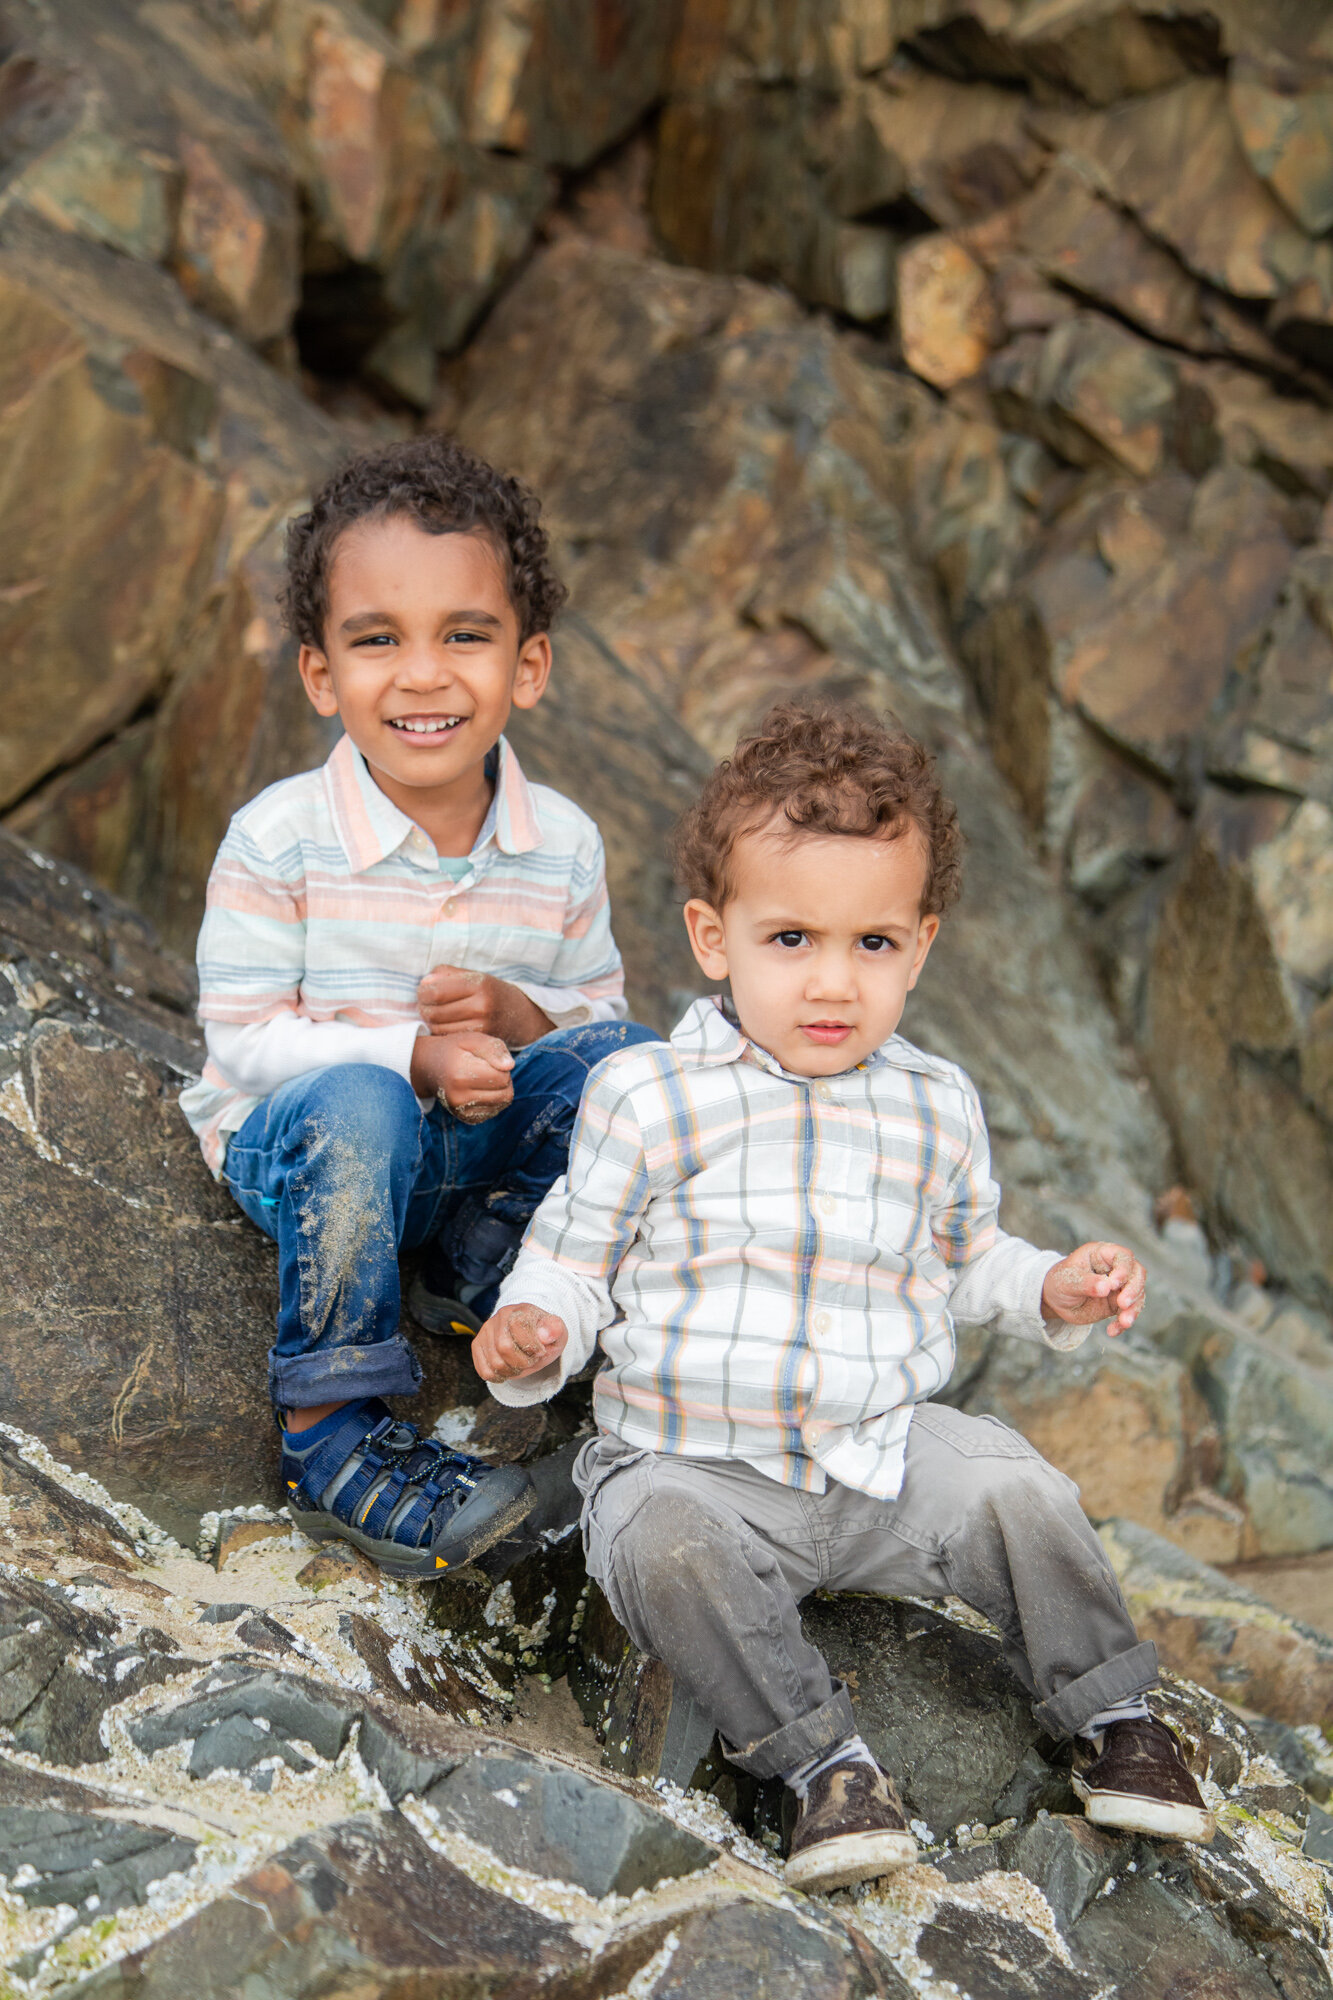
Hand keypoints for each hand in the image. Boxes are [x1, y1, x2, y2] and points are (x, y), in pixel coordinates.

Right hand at [410, 1029, 513, 1119]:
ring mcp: (461, 1111)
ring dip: (500, 1089)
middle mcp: (459, 1097)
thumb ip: (493, 1048)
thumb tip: (510, 1066)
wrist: (430, 1067)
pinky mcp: (466, 1118)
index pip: (502, 1077)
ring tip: (485, 1078)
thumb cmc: (454, 1050)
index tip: (488, 1060)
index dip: (501, 1066)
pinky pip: (494, 1111)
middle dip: (503, 1079)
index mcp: (460, 1075)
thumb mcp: (472, 1040)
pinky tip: (481, 1089)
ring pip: (502, 1103)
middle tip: (488, 1068)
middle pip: (505, 1093)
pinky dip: (494, 1099)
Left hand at [417, 965, 552, 1046]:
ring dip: (429, 1021)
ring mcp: (482, 1026)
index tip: (422, 991)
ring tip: (433, 1014)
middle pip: (434, 1012)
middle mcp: (482, 1005)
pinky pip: (448, 1037)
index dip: (422, 992)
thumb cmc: (489, 991)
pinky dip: (440, 1032)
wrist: (519, 1015)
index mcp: (479, 983)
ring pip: (438, 1027)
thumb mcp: (473, 975)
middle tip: (424, 1004)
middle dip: (423, 1008)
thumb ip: (446, 974)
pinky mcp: (480, 1041)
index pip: (435, 991)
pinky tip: (443, 1024)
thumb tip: (424, 983)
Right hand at [473, 1303, 568, 1382]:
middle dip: (522, 1362)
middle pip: (504, 1348)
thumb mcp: (557, 1331)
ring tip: (521, 1364)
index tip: (541, 1351)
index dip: (532, 1346)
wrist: (530, 1333)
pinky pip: (485, 1371)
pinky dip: (499, 1376)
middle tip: (531, 1360)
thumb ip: (554, 1329)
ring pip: (495, 1363)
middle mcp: (498, 1318)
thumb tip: (545, 1335)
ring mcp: (485, 1332)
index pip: (518, 1328)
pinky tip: (509, 1368)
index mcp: (518, 1311)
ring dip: (512, 1371)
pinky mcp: (477, 1346)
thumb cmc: (543, 1334)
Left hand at [1042, 1242, 1145, 1334]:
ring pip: (1137, 1294)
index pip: (1122, 1256)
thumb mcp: (1067, 1281)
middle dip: (1133, 1290)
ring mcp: (1119, 1286)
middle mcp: (1115, 1268)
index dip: (1123, 1269)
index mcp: (1101, 1254)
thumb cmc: (1059, 1282)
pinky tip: (1113, 1331)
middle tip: (1123, 1304)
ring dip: (1133, 1309)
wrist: (1056, 1300)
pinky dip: (1123, 1323)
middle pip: (1137, 1274)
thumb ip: (1086, 1283)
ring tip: (1124, 1322)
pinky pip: (1129, 1312)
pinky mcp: (1119, 1304)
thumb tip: (1106, 1287)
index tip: (1114, 1284)